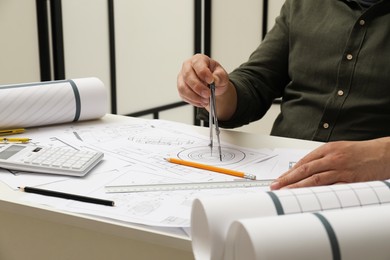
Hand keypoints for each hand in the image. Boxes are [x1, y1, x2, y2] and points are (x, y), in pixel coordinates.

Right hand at [177, 54, 230, 113]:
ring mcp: (182, 77)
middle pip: (188, 76)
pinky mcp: (181, 88)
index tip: (211, 81)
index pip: (198, 64)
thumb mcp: (222, 75)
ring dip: (194, 96)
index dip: (203, 73)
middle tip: (207, 94)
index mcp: (199, 59)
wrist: (213, 86)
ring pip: (183, 87)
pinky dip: (193, 101)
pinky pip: (183, 95)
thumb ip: (219, 77)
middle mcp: (188, 66)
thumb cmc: (216, 77)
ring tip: (205, 100)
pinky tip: (201, 102)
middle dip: (198, 87)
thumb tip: (214, 80)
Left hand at [270, 137, 389, 189]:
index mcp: (327, 149)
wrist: (383, 153)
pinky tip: (308, 198)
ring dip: (298, 187)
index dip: (289, 172)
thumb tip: (304, 169)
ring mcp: (341, 169)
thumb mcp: (338, 149)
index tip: (279, 179)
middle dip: (287, 179)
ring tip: (286, 193)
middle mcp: (332, 158)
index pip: (303, 162)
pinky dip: (318, 193)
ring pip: (314, 179)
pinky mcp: (350, 180)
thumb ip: (322, 159)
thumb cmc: (361, 152)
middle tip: (275, 186)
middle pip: (304, 170)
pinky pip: (331, 187)